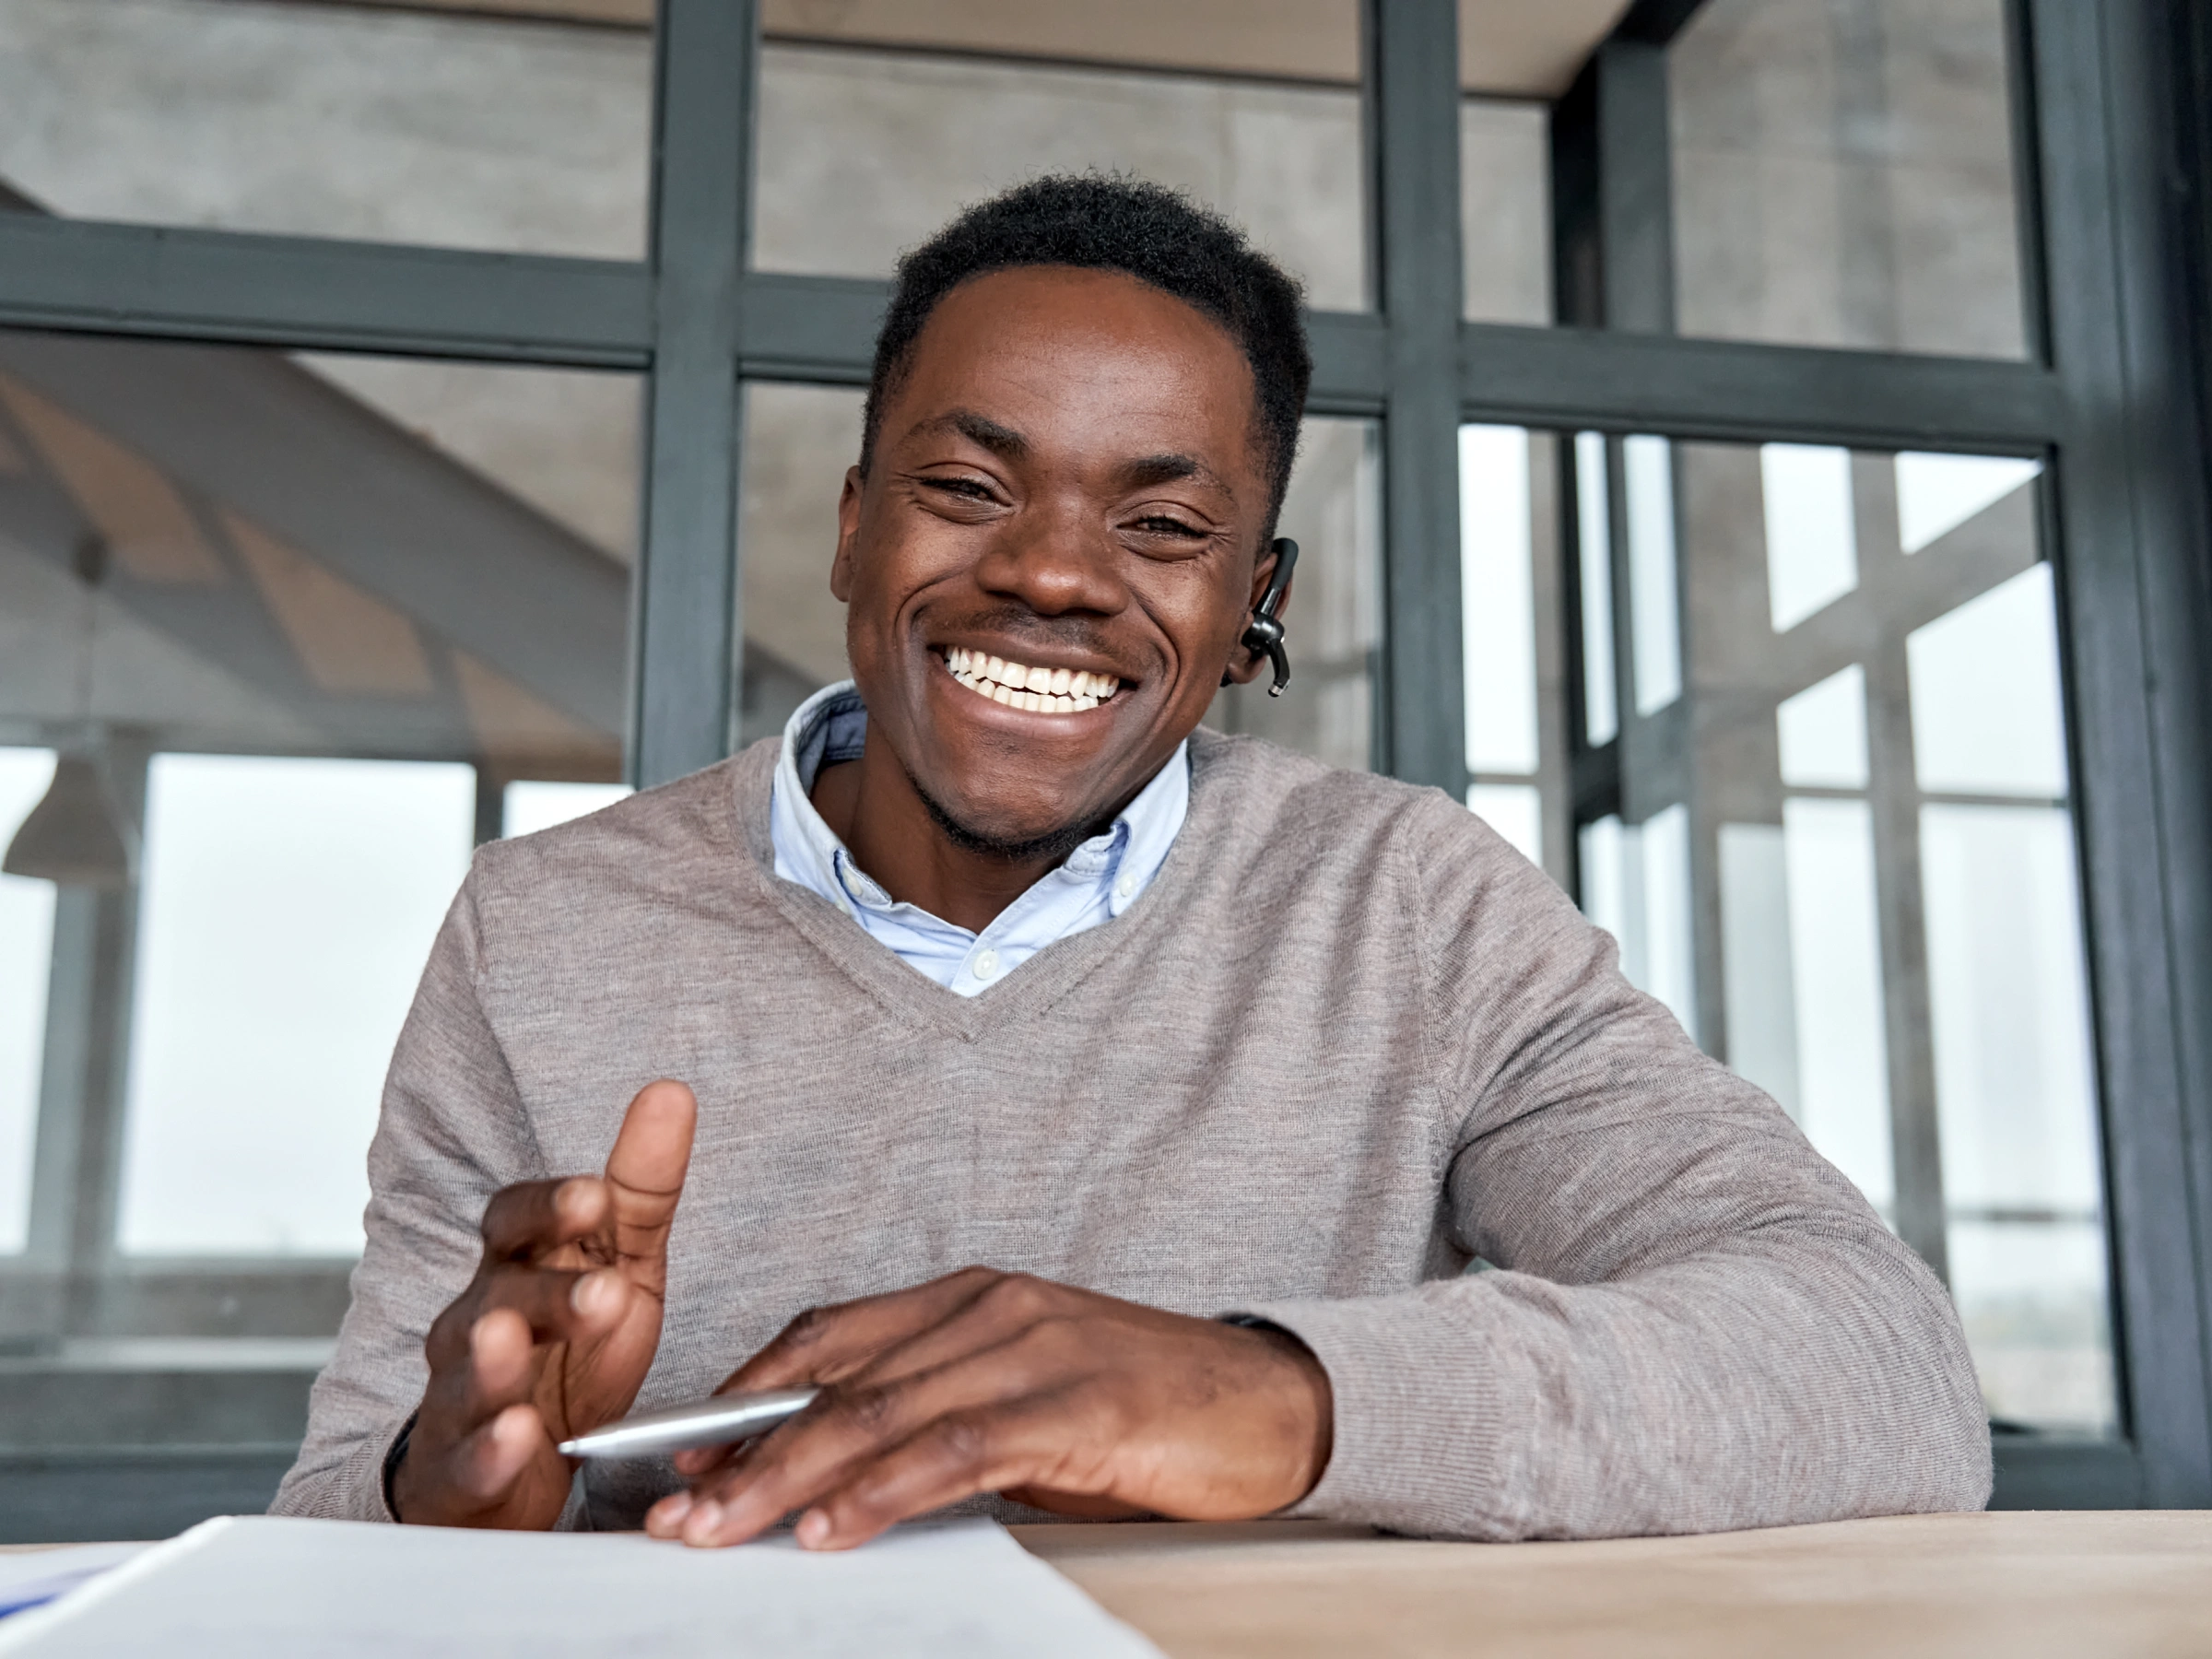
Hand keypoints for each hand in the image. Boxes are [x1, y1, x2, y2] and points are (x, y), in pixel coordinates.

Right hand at [391, 1079, 695, 1528]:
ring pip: (470, 1373)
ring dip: (492, 1360)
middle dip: (550, 1291)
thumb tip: (670, 1092)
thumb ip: (640, 1188)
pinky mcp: (465, 1468)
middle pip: (500, 1296)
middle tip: (606, 1290)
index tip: (596, 1194)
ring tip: (509, 1340)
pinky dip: (489, 1448)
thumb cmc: (569, 1350)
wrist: (516, 1466)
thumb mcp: (620, 1263)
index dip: (549, 1208)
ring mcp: (464, 1396)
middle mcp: (478, 1323)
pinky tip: (515, 1436)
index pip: (513, 1221)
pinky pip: (469, 1458)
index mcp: (518, 1267)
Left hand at [642, 1267, 1332, 1549]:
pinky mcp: (1075, 1399)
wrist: (1269, 1404)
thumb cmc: (1142, 1412)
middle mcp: (989, 1307)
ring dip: (791, 1476)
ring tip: (726, 1527)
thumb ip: (936, 1425)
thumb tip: (835, 1483)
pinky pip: (958, 1446)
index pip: (828, 1336)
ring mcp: (1033, 1345)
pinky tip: (836, 1528)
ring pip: (882, 1411)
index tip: (677, 1453)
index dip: (745, 1394)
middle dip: (744, 1448)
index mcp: (967, 1298)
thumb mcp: (1020, 1407)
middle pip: (838, 1379)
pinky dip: (886, 1490)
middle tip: (675, 1508)